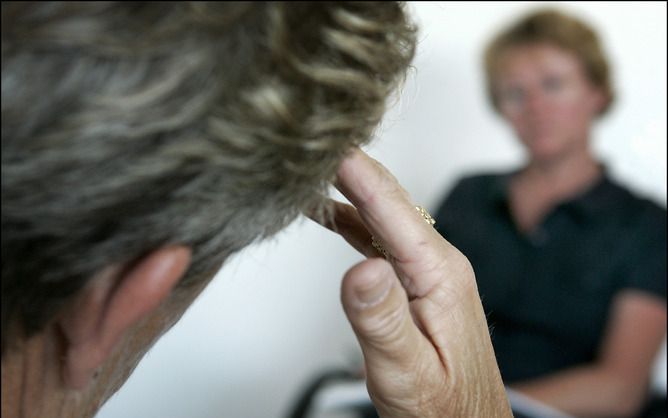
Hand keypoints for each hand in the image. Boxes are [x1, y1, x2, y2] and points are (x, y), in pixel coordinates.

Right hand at [312, 149, 511, 417]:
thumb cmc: (443, 407)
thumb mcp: (407, 372)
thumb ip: (382, 320)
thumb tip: (361, 267)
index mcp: (439, 274)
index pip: (391, 207)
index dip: (355, 169)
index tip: (326, 137)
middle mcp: (437, 261)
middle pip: (390, 198)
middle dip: (351, 163)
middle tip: (312, 134)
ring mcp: (428, 268)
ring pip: (383, 212)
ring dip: (348, 185)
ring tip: (312, 161)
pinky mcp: (416, 280)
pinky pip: (380, 235)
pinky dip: (352, 216)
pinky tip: (329, 208)